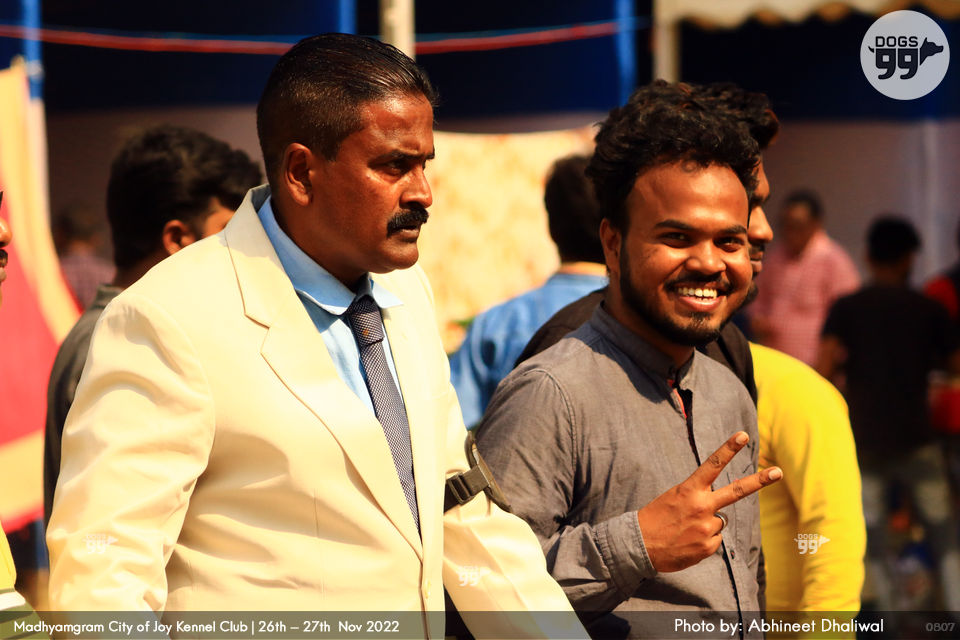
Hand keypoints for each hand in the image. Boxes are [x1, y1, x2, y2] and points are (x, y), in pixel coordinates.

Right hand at [635, 431, 780, 572]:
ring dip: (706, 524)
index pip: (712, 465)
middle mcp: (702, 507)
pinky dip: (703, 541)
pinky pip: (714, 539)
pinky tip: (687, 541)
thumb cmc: (655, 519)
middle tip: (778, 472)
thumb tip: (720, 511)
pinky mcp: (708, 547)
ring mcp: (706, 528)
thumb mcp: (673, 499)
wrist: (639, 547)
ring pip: (719, 521)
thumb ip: (698, 499)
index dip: (728, 448)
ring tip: (685, 529)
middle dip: (759, 481)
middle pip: (737, 491)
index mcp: (689, 490)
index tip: (742, 435)